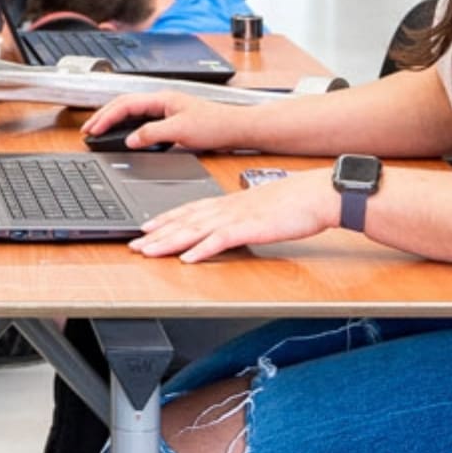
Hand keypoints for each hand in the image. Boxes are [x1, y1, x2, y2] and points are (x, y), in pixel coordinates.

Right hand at [84, 91, 261, 152]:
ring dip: (114, 120)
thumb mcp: (180, 131)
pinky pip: (142, 121)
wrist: (237, 128)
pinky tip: (124, 135)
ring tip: (99, 131)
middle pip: (124, 104)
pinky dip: (127, 127)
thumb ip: (152, 134)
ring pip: (132, 112)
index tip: (93, 128)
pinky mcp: (172, 121)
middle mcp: (162, 101)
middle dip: (104, 116)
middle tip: (88, 129)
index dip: (106, 116)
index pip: (125, 103)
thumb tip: (129, 139)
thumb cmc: (216, 125)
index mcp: (162, 98)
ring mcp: (166, 110)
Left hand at [127, 171, 335, 262]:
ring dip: (168, 241)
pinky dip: (202, 249)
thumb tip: (229, 226)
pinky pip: (221, 240)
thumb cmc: (294, 202)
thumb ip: (241, 216)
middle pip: (184, 221)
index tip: (144, 227)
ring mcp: (237, 217)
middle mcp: (227, 208)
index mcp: (228, 202)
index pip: (188, 210)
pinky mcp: (251, 228)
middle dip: (156, 234)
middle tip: (133, 244)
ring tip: (148, 251)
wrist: (318, 194)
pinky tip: (187, 258)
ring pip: (194, 230)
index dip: (164, 219)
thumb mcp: (260, 208)